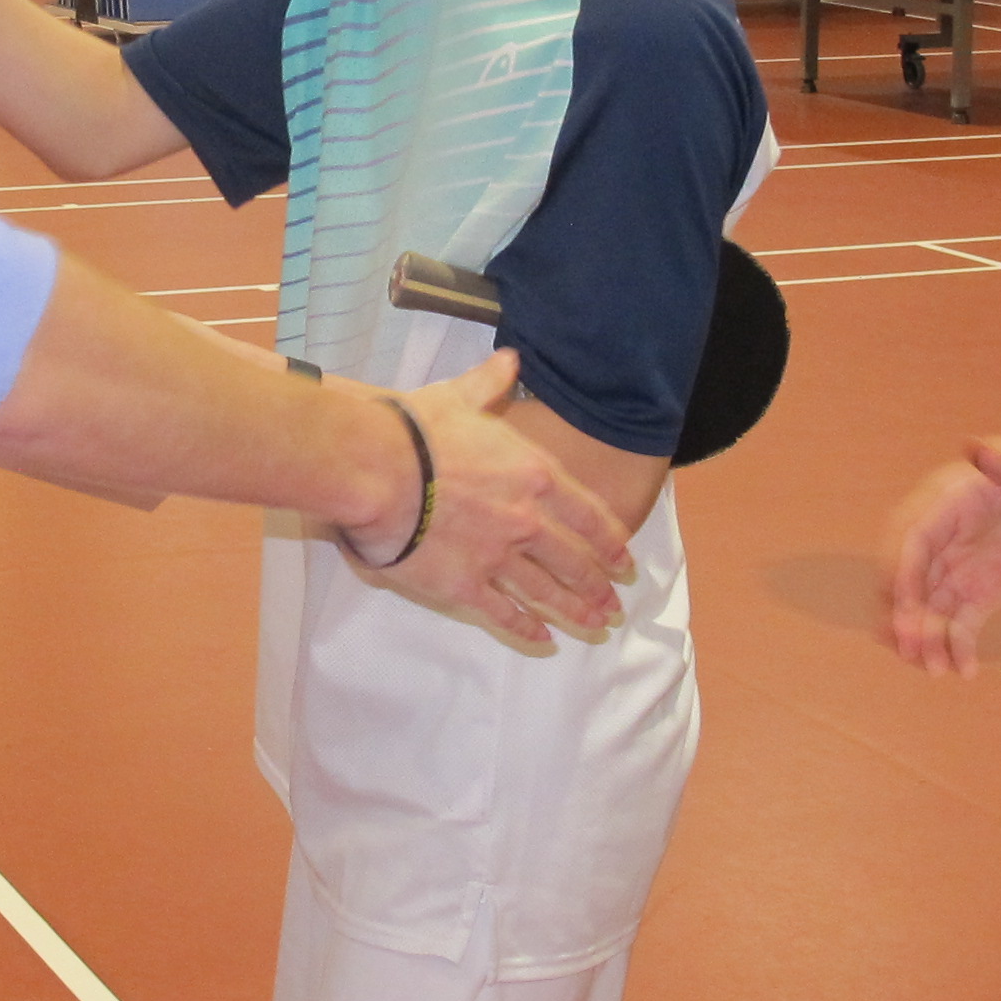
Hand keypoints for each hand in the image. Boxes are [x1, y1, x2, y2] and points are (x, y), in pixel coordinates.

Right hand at [361, 351, 633, 654]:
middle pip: (573, 558)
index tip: (624, 558)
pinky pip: (503, 613)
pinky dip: (526, 629)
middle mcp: (526, 520)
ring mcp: (497, 557)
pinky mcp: (465, 586)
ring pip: (546, 591)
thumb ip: (491, 384)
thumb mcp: (459, 396)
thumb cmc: (414, 430)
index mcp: (533, 474)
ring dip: (575, 610)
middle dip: (598, 582)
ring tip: (595, 625)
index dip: (609, 539)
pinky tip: (542, 640)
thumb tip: (511, 360)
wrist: (376, 471)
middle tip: (614, 601)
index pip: (586, 513)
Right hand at [882, 432, 1000, 671]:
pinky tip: (962, 670)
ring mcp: (958, 569)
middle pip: (911, 580)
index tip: (901, 602)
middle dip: (905, 615)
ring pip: (928, 609)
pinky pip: (958, 624)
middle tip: (913, 648)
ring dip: (923, 639)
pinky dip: (954, 647)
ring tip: (934, 668)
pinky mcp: (979, 593)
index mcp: (946, 503)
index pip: (912, 539)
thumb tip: (974, 448)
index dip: (902, 571)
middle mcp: (943, 539)